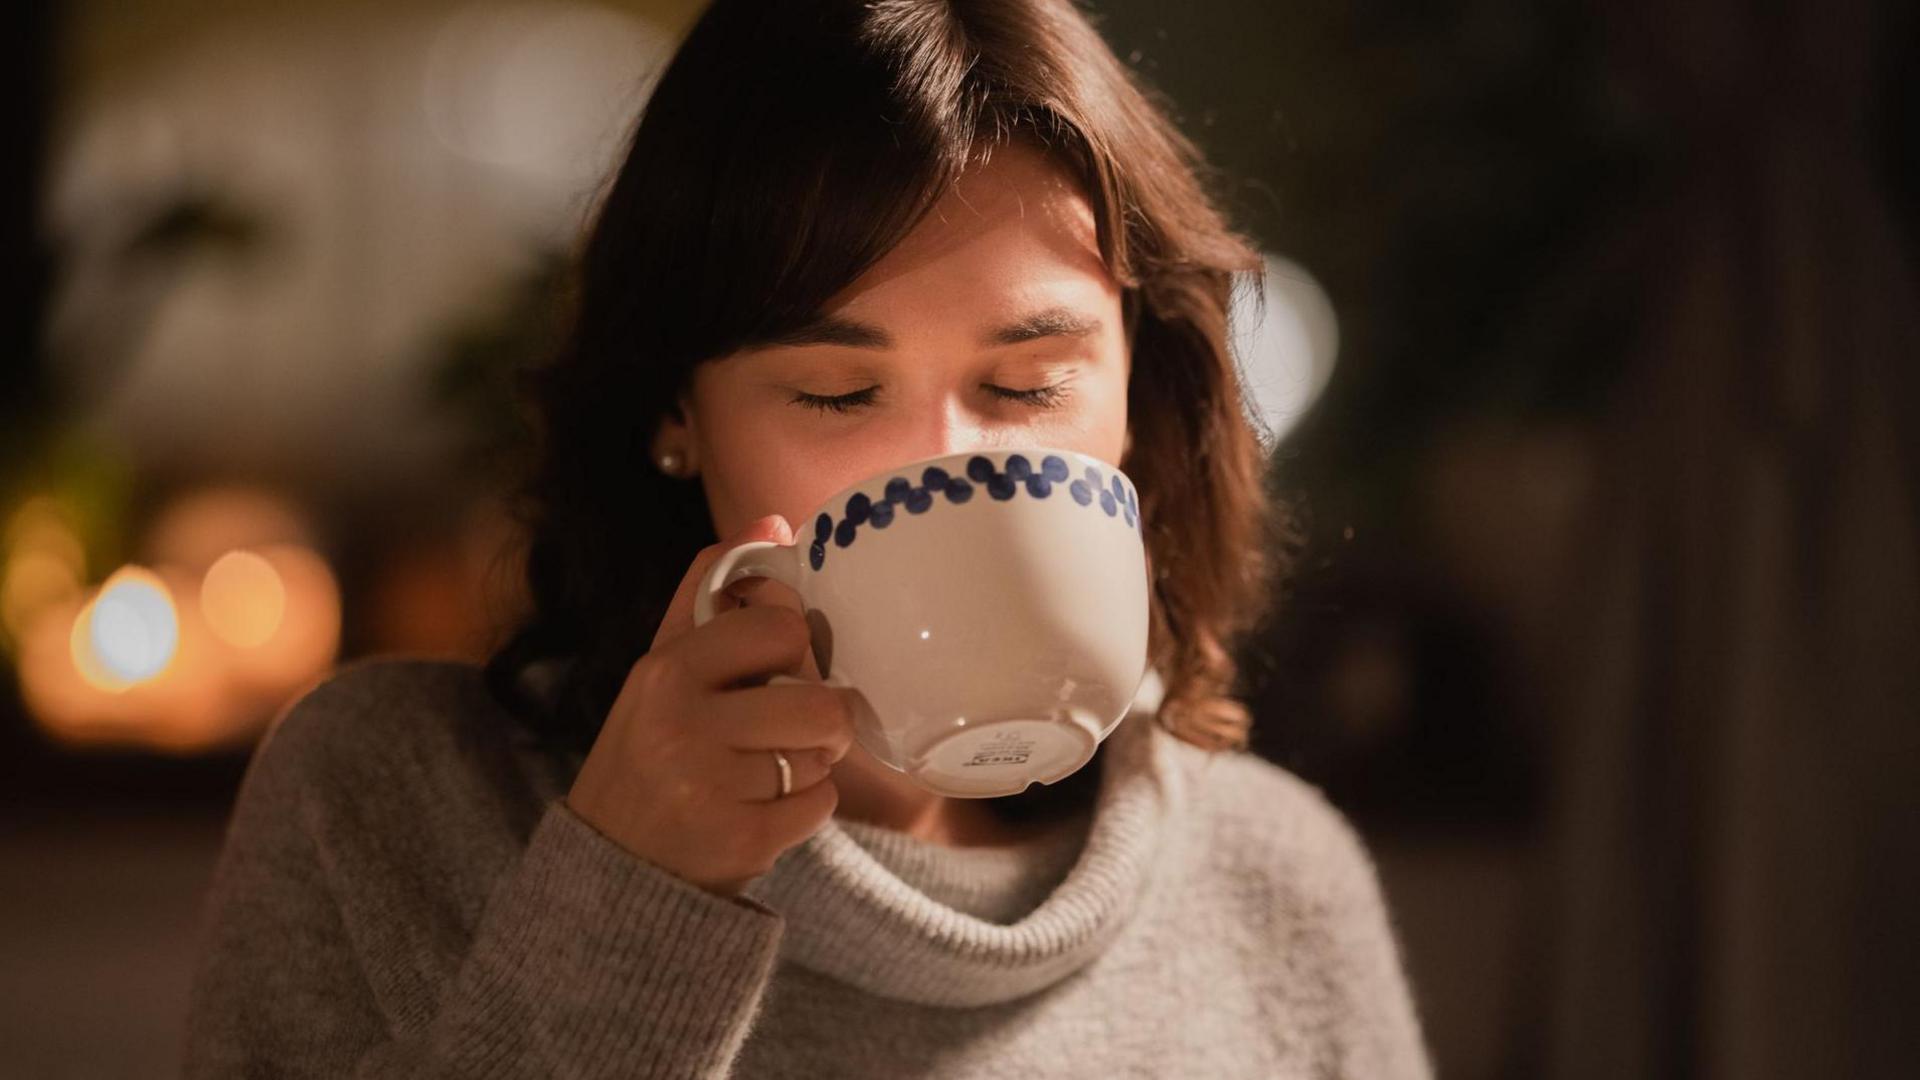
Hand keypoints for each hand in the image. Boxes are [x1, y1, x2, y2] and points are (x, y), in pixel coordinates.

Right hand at [566, 514, 856, 897]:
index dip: (793, 647)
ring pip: (823, 753)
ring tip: (768, 770)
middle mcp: (682, 724)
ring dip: (811, 763)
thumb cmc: (649, 753)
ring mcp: (709, 786)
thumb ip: (711, 596)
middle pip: (818, 698)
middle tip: (784, 729)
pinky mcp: (740, 840)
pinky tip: (761, 810)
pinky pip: (820, 805)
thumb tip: (771, 522)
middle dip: (817, 715)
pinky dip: (805, 810)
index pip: (780, 627)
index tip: (773, 666)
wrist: (611, 865)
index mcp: (665, 670)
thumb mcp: (662, 669)